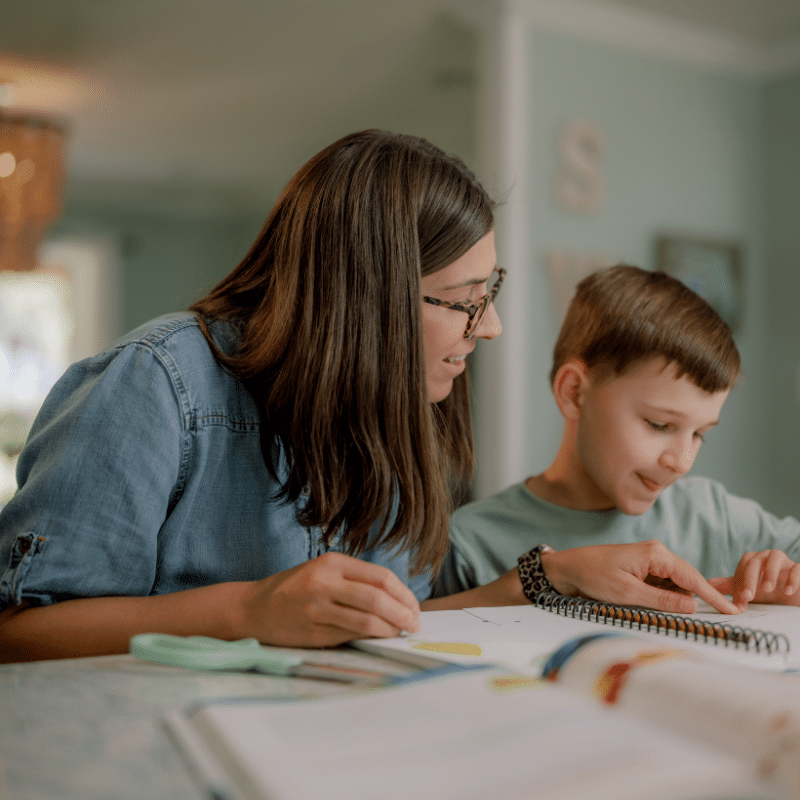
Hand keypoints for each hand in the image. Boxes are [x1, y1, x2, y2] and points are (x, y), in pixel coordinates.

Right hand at [239, 552, 420, 647]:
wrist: (253, 608)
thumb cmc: (295, 588)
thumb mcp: (323, 571)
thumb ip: (355, 580)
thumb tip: (397, 600)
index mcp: (331, 563)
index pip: (380, 576)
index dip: (403, 593)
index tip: (414, 606)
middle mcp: (324, 583)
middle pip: (377, 598)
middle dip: (402, 613)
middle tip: (414, 623)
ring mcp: (317, 609)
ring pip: (367, 620)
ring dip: (390, 629)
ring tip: (400, 632)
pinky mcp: (313, 632)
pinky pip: (351, 636)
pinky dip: (371, 638)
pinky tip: (379, 638)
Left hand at [541, 540, 739, 614]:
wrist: (569, 567)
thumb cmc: (593, 575)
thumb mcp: (628, 593)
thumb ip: (661, 600)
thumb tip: (691, 607)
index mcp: (656, 554)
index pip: (693, 578)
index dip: (714, 596)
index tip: (733, 610)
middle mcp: (657, 554)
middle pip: (689, 580)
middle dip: (703, 598)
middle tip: (724, 615)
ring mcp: (650, 561)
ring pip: (677, 584)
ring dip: (682, 599)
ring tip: (688, 614)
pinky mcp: (644, 569)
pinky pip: (664, 585)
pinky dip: (669, 597)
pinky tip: (670, 607)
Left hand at [708, 550, 799, 608]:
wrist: (791, 600)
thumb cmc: (768, 592)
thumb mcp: (749, 590)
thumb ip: (730, 586)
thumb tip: (708, 583)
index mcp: (755, 561)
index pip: (744, 564)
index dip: (740, 579)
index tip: (739, 598)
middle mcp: (768, 557)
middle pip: (756, 560)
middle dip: (750, 578)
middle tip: (748, 596)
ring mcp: (785, 562)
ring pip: (776, 556)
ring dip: (770, 572)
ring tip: (767, 589)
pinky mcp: (799, 569)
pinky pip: (797, 567)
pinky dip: (793, 578)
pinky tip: (788, 591)